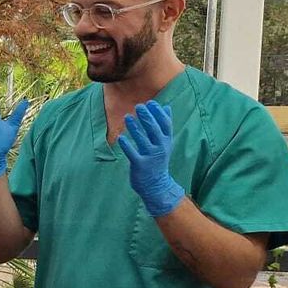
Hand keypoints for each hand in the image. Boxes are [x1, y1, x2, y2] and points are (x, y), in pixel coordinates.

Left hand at [117, 101, 183, 217]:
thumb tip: (167, 107)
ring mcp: (151, 156)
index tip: (150, 102)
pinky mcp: (140, 165)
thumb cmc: (158, 160)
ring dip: (135, 128)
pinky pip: (132, 153)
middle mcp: (161, 148)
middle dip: (147, 117)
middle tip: (139, 106)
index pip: (165, 124)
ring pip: (142, 139)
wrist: (156, 184)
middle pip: (154, 130)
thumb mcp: (165, 143)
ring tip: (127, 117)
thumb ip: (165, 126)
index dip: (158, 113)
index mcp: (167, 141)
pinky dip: (126, 145)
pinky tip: (120, 137)